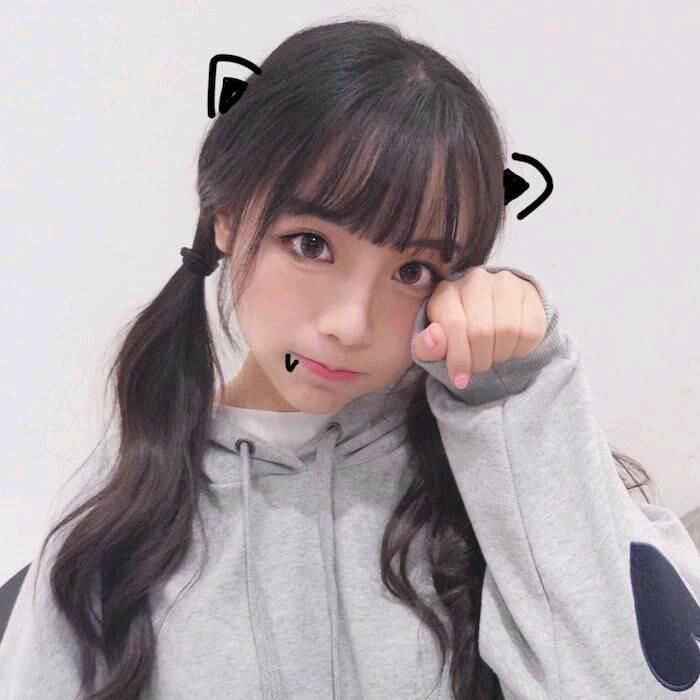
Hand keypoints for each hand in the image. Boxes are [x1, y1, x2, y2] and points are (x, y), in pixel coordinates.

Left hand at [412, 267, 547, 388]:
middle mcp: (475, 280)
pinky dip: (521, 349)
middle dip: (480, 360)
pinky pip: (530, 330)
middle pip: (481, 331)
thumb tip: (435, 337)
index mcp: (445, 292)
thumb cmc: (456, 333)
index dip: (458, 358)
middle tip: (479, 367)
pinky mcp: (529, 291)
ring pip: (508, 330)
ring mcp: (504, 282)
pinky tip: (511, 347)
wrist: (490, 314)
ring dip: (501, 354)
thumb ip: (426, 346)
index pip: (454, 325)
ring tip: (494, 355)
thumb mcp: (435, 343)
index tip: (460, 380)